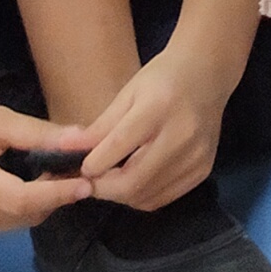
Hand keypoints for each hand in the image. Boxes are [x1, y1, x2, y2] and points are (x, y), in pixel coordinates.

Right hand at [0, 95, 97, 238]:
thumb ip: (37, 134)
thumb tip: (83, 139)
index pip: (22, 199)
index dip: (58, 193)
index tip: (88, 182)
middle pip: (25, 214)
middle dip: (55, 196)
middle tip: (77, 171)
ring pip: (18, 222)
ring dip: (41, 204)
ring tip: (56, 176)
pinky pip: (4, 224)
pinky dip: (23, 209)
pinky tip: (30, 187)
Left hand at [80, 38, 237, 211]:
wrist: (207, 73)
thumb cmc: (162, 78)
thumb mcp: (127, 94)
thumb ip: (98, 127)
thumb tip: (63, 151)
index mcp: (158, 108)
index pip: (117, 148)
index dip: (92, 165)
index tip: (80, 167)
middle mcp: (182, 135)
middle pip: (132, 181)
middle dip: (103, 187)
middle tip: (92, 180)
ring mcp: (196, 156)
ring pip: (146, 196)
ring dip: (121, 194)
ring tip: (113, 177)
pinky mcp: (203, 170)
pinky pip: (163, 198)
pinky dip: (143, 196)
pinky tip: (136, 179)